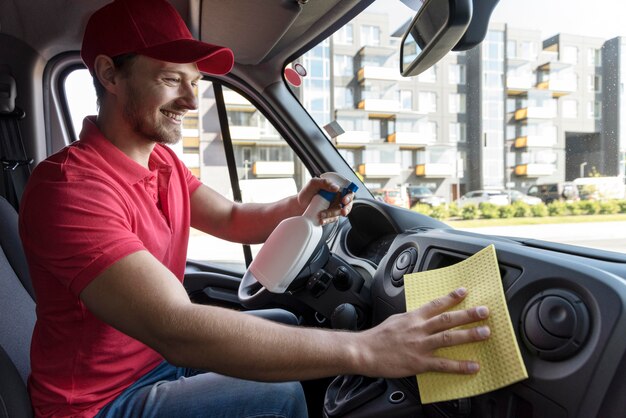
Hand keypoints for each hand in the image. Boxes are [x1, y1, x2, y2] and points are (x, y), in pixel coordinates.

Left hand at [297, 177, 354, 224]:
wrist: (298, 205)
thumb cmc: (306, 192)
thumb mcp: (314, 183)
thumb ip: (325, 183)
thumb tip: (336, 188)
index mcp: (335, 188)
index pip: (348, 191)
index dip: (349, 196)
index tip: (344, 200)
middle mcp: (337, 198)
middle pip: (348, 203)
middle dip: (347, 208)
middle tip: (342, 211)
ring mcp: (334, 207)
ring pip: (340, 213)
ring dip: (332, 214)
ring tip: (321, 214)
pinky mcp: (330, 216)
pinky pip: (333, 219)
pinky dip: (328, 220)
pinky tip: (321, 220)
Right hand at [358, 287, 489, 377]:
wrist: (364, 352)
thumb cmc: (377, 338)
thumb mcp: (395, 320)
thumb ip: (411, 318)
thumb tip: (422, 316)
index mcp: (412, 317)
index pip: (435, 304)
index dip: (451, 297)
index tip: (464, 292)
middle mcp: (419, 329)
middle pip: (447, 319)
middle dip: (468, 314)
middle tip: (484, 311)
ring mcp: (420, 346)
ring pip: (449, 338)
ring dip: (469, 335)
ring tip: (485, 333)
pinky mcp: (419, 362)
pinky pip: (443, 364)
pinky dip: (459, 366)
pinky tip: (472, 366)